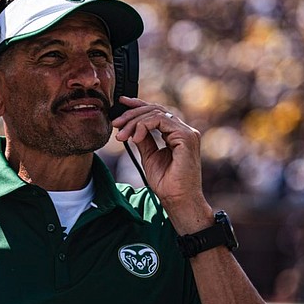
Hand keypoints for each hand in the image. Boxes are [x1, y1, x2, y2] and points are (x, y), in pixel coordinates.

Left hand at [111, 96, 212, 232]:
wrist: (177, 199)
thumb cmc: (167, 183)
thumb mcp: (149, 156)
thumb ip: (144, 139)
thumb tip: (133, 128)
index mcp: (177, 135)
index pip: (157, 113)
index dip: (139, 106)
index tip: (121, 104)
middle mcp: (184, 131)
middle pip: (155, 110)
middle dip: (132, 114)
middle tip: (116, 124)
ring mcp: (187, 133)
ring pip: (156, 113)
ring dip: (134, 121)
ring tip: (122, 135)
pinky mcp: (186, 137)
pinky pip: (161, 120)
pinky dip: (144, 126)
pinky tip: (134, 138)